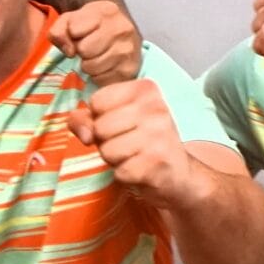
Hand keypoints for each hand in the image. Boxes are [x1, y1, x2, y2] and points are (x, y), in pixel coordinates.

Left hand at [52, 1, 140, 85]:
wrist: (121, 35)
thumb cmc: (91, 26)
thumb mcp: (71, 20)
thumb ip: (59, 30)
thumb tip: (69, 51)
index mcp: (106, 11)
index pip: (74, 29)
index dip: (72, 34)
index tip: (79, 34)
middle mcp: (121, 28)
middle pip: (84, 50)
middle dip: (81, 51)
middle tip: (88, 48)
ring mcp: (128, 49)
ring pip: (91, 67)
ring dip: (88, 65)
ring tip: (96, 56)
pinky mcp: (129, 69)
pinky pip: (101, 79)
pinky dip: (98, 76)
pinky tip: (105, 65)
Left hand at [69, 79, 190, 200]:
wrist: (179, 172)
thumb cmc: (143, 142)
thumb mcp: (114, 119)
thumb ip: (85, 119)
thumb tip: (84, 134)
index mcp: (145, 89)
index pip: (97, 101)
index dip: (100, 117)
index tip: (122, 123)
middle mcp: (156, 107)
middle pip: (99, 127)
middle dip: (106, 141)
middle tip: (130, 143)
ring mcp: (159, 134)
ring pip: (106, 150)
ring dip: (115, 159)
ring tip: (136, 155)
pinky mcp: (158, 161)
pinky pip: (119, 171)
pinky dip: (125, 175)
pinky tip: (142, 169)